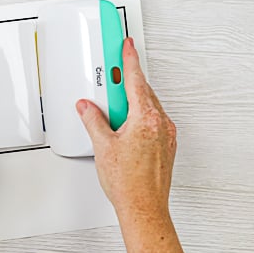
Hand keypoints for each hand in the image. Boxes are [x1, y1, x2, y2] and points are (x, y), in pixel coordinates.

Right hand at [76, 37, 176, 219]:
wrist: (144, 208)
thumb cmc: (128, 183)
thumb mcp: (103, 146)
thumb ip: (93, 120)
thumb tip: (87, 107)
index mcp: (144, 117)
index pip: (134, 79)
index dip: (128, 59)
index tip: (126, 44)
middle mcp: (160, 123)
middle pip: (141, 92)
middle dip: (124, 84)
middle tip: (109, 79)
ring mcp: (166, 134)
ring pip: (147, 107)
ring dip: (130, 103)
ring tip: (111, 112)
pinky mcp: (166, 145)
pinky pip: (152, 121)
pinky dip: (138, 118)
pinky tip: (123, 128)